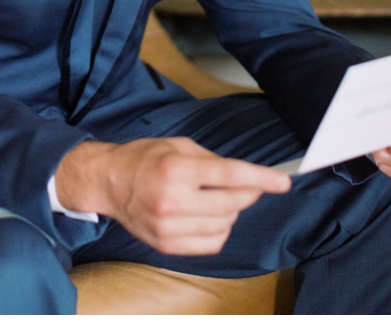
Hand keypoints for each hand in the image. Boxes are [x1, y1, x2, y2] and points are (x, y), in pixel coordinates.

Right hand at [54, 137, 289, 254]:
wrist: (106, 182)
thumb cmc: (142, 158)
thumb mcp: (176, 146)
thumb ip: (211, 160)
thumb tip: (246, 179)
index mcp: (175, 170)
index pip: (229, 175)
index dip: (261, 179)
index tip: (283, 182)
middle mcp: (172, 200)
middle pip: (232, 203)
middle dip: (245, 194)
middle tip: (242, 186)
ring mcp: (169, 226)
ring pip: (225, 225)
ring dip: (229, 212)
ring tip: (211, 199)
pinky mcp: (167, 244)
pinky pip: (212, 243)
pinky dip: (218, 230)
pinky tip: (204, 216)